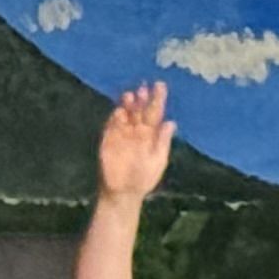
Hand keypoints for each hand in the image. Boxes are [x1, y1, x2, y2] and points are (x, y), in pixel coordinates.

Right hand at [97, 83, 175, 203]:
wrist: (125, 193)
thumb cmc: (145, 177)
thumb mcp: (158, 159)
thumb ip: (162, 141)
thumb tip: (171, 122)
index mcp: (151, 134)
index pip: (155, 112)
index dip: (157, 99)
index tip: (160, 85)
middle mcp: (136, 131)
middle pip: (138, 111)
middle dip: (140, 99)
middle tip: (142, 88)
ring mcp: (121, 135)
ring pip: (124, 116)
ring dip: (127, 106)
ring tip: (130, 95)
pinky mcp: (107, 142)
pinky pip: (110, 128)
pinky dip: (114, 120)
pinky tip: (118, 112)